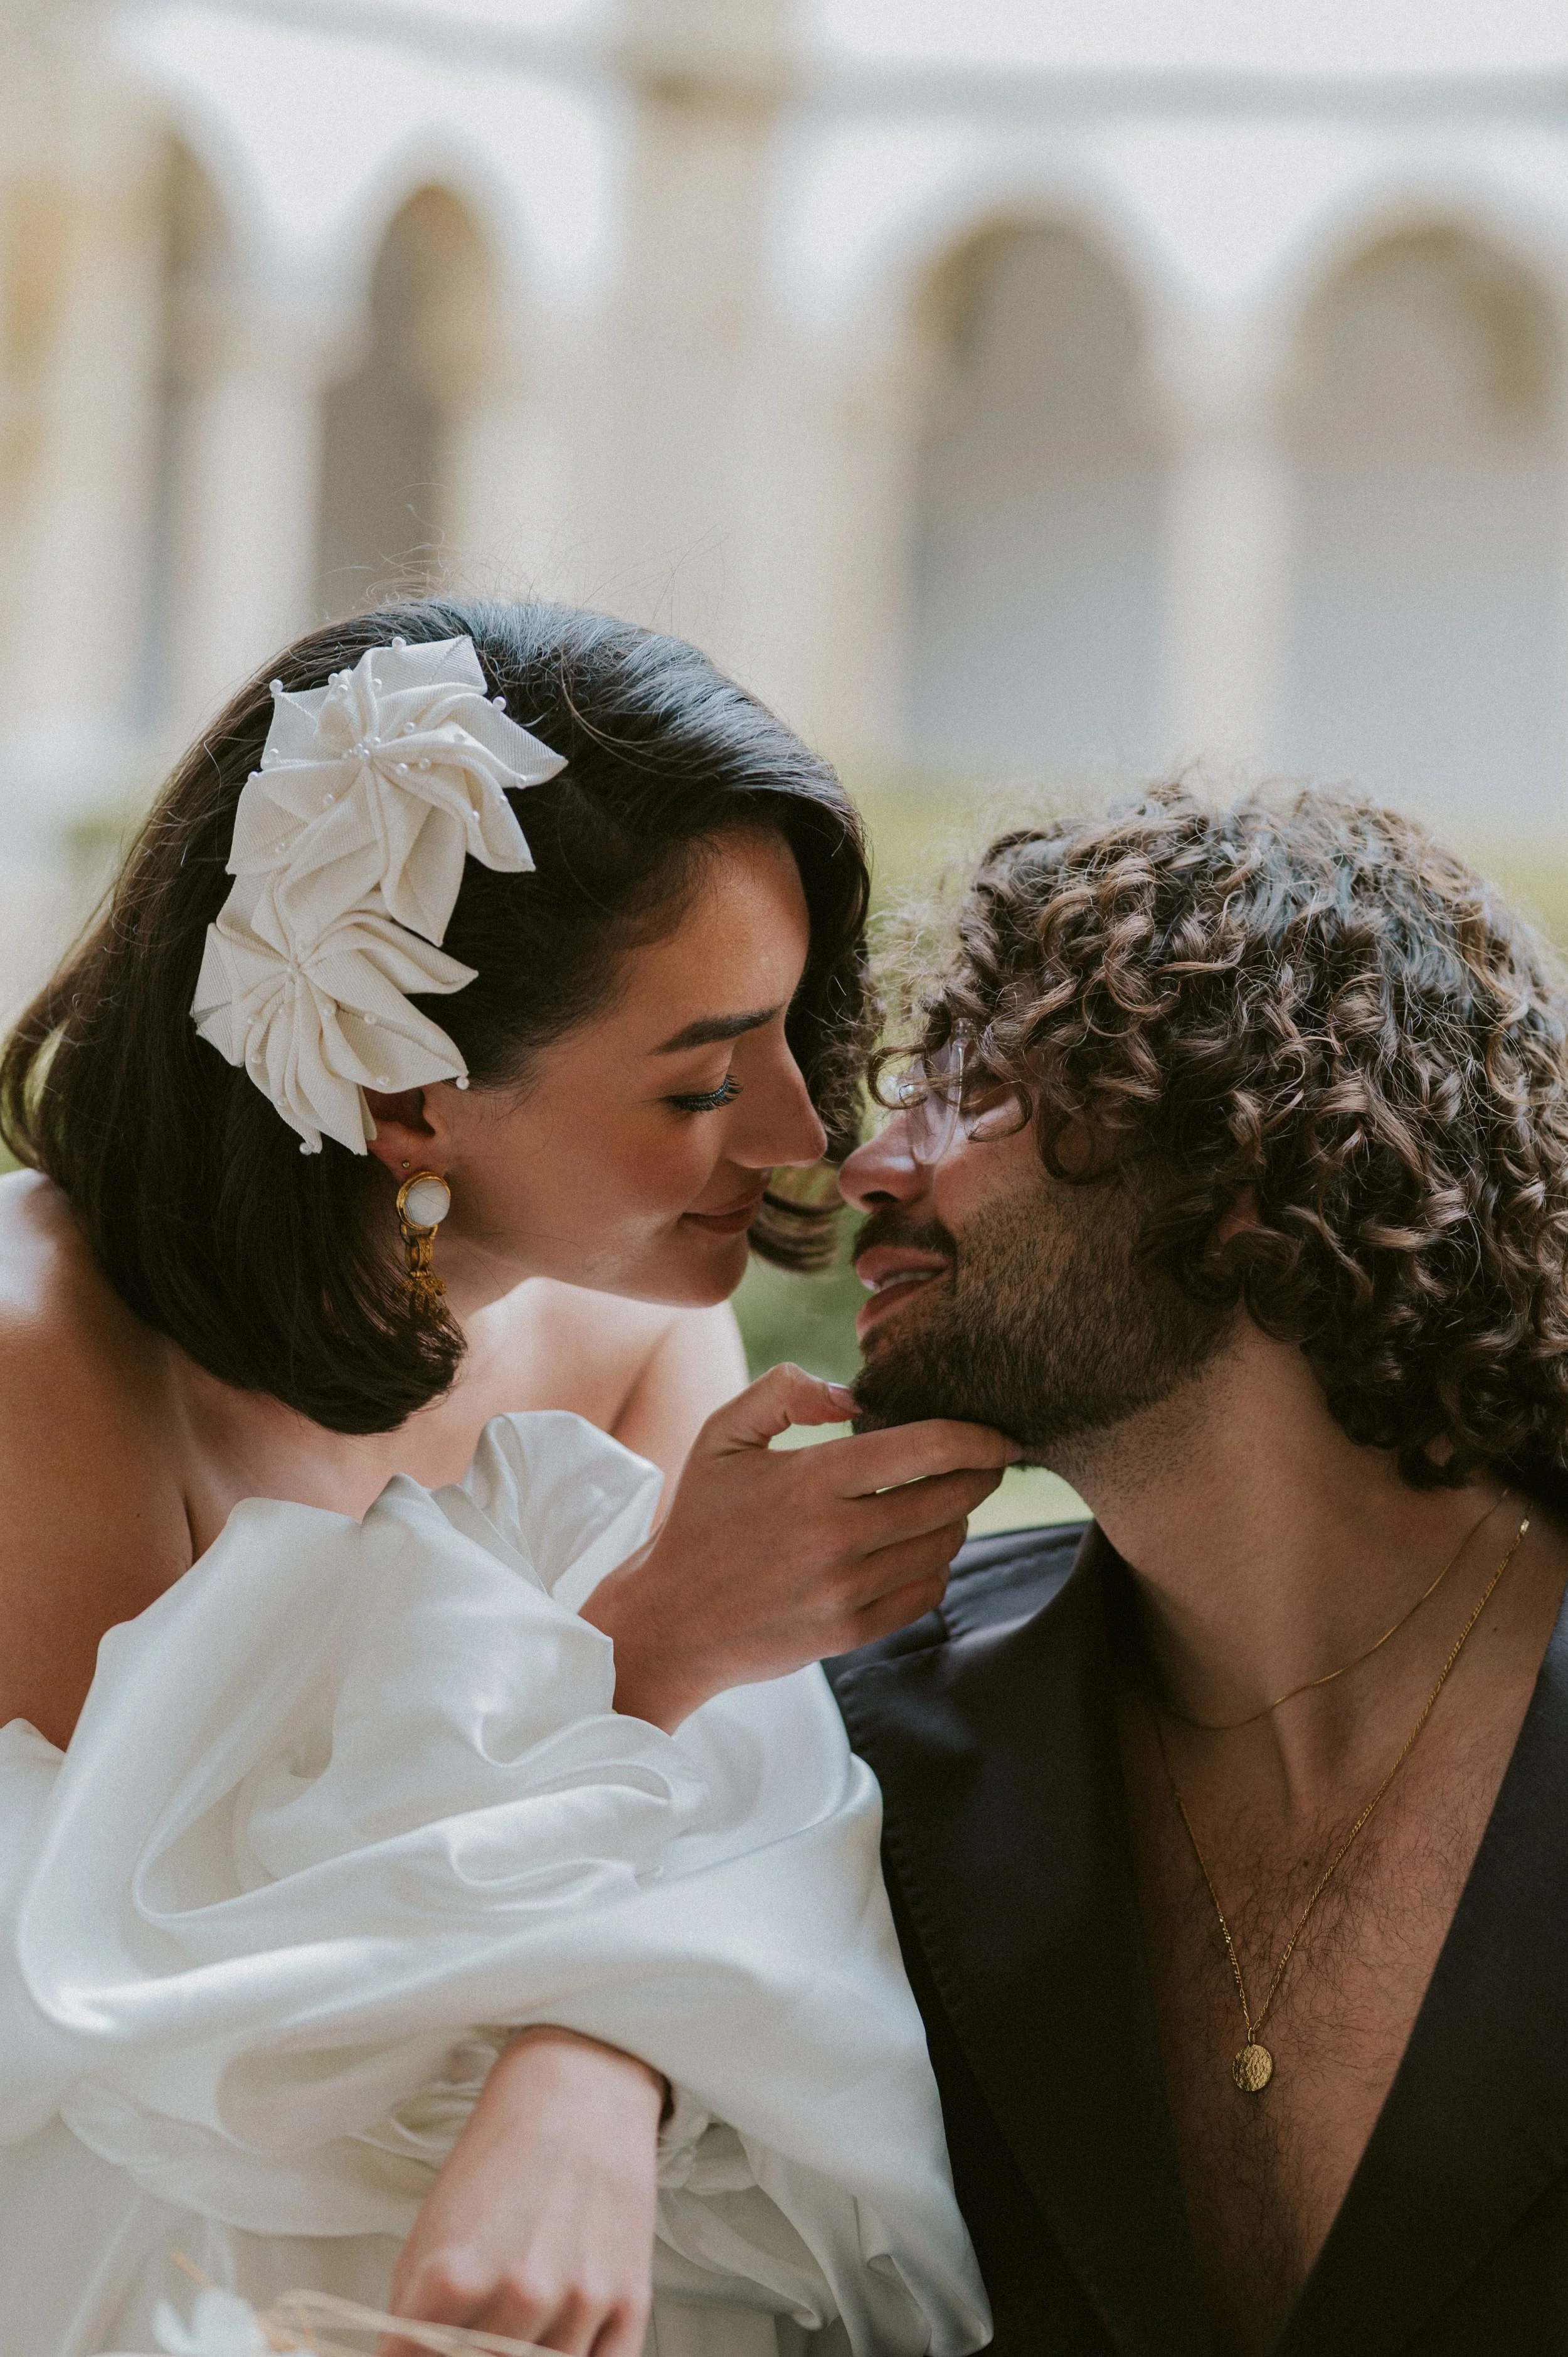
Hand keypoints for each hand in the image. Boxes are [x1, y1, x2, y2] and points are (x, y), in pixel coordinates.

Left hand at [381, 2027, 663, 2356]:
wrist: (580, 2094)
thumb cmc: (504, 2157)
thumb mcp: (432, 2231)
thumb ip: (413, 2315)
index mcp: (453, 2276)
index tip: (421, 2355)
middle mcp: (518, 2293)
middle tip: (473, 2333)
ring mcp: (578, 2301)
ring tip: (517, 2330)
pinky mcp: (629, 2300)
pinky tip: (559, 2345)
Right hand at [583, 1362, 1018, 1728]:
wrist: (671, 1621)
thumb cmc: (700, 1518)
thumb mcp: (722, 1435)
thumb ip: (783, 1391)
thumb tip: (853, 1393)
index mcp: (811, 1480)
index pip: (925, 1449)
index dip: (977, 1438)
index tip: (1001, 1435)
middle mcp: (835, 1537)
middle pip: (947, 1499)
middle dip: (982, 1476)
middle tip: (991, 1463)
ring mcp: (846, 1590)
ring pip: (942, 1546)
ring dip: (959, 1519)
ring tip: (950, 1501)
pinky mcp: (850, 1632)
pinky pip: (926, 1592)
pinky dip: (937, 1566)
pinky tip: (923, 1547)